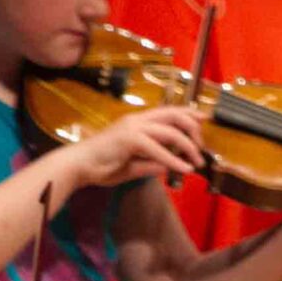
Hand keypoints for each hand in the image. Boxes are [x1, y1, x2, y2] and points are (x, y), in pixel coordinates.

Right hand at [69, 106, 207, 187]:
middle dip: (193, 128)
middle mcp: (137, 120)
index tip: (204, 119)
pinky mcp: (129, 139)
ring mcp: (133, 128)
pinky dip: (173, 159)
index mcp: (137, 122)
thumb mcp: (133, 165)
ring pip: (170, 131)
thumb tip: (169, 166)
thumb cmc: (101, 165)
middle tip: (201, 147)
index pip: (168, 111)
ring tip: (196, 161)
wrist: (77, 166)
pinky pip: (158, 148)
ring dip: (188, 146)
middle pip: (174, 115)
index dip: (189, 113)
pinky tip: (184, 169)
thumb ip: (151, 163)